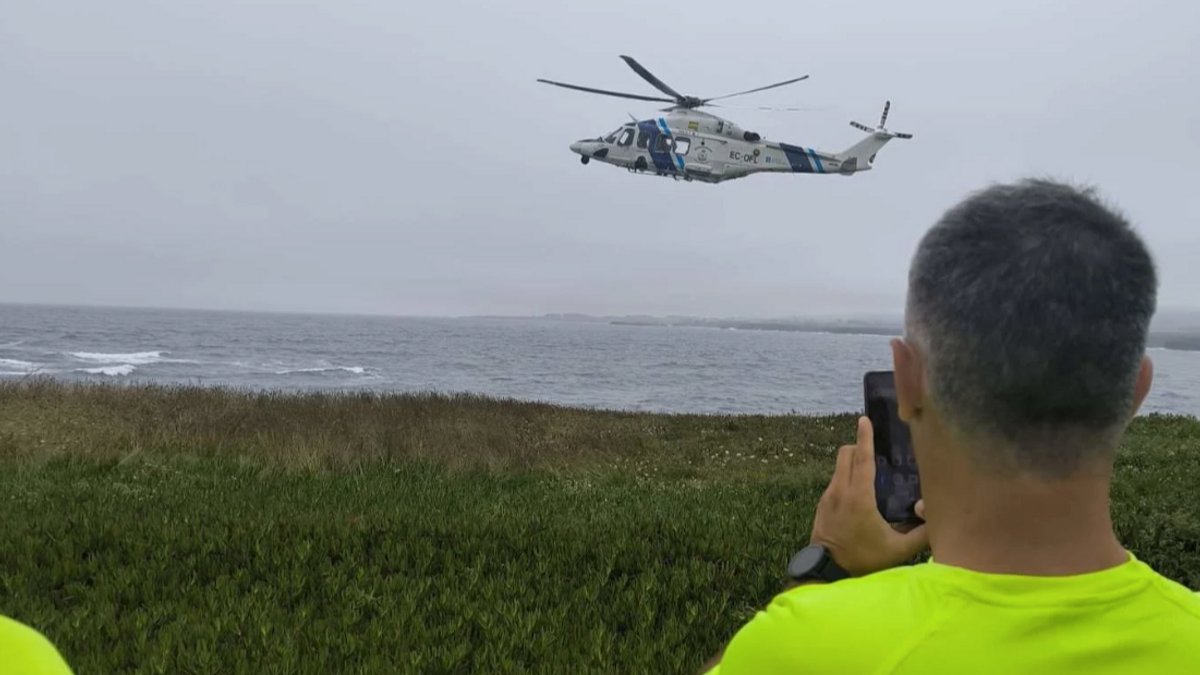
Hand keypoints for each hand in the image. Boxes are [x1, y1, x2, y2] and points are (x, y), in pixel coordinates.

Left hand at [809, 416, 927, 575]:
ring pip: (838, 466)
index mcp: (859, 496)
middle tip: (876, 448)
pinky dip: (846, 477)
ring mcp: (827, 496)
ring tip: (870, 470)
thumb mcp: (898, 550)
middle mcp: (840, 490)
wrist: (827, 572)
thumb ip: (921, 534)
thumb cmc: (863, 560)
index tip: (865, 420)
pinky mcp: (822, 504)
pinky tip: (859, 491)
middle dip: (859, 446)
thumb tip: (936, 517)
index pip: (862, 458)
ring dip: (852, 462)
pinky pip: (835, 481)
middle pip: (846, 454)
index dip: (865, 437)